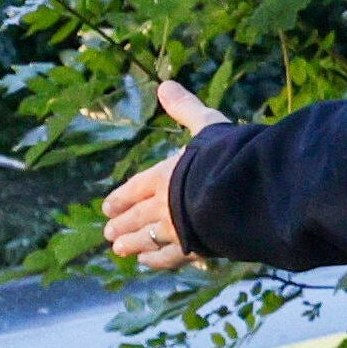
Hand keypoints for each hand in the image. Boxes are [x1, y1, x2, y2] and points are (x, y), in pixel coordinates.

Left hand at [101, 80, 224, 271]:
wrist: (238, 195)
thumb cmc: (224, 157)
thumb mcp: (207, 125)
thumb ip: (185, 109)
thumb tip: (166, 84)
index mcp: (165, 175)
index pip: (136, 188)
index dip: (122, 197)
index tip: (107, 206)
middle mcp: (164, 204)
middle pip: (137, 216)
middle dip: (122, 223)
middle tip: (108, 232)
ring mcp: (176, 229)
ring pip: (146, 239)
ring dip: (131, 244)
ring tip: (118, 249)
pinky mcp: (192, 248)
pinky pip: (168, 257)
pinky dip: (155, 260)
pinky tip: (147, 263)